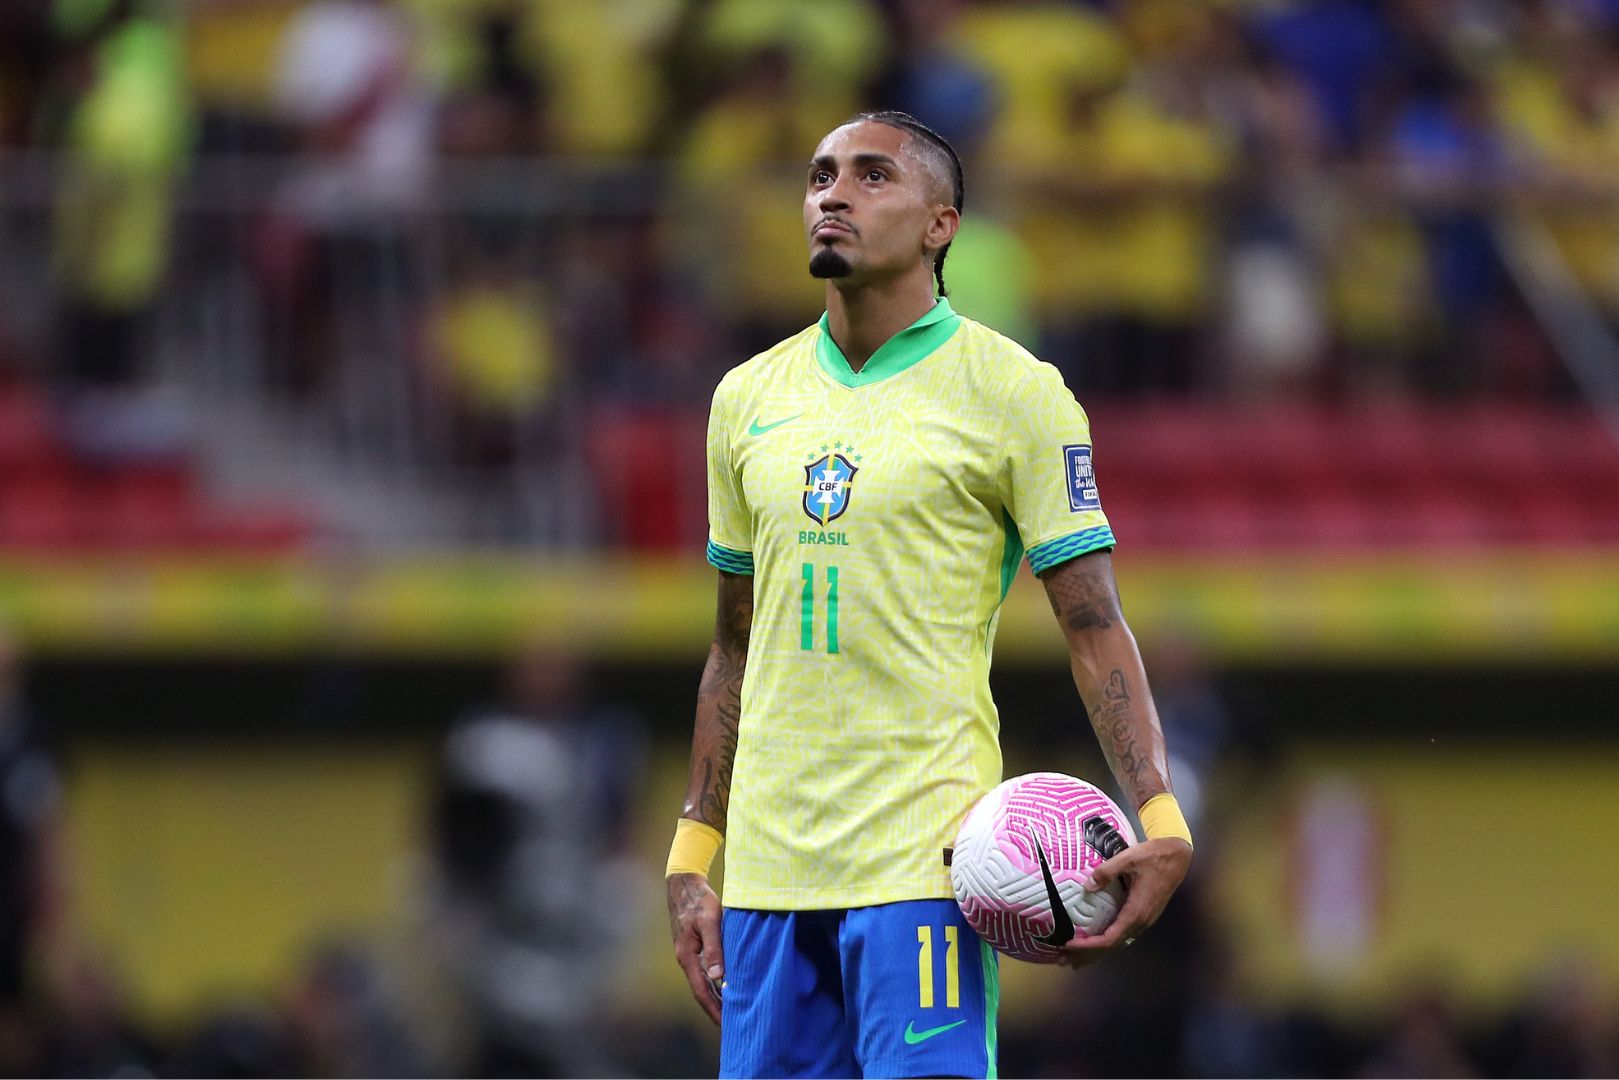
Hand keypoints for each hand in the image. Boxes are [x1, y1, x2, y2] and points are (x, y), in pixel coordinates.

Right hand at [667, 872, 724, 1024]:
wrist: (684, 884)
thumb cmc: (698, 901)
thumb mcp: (710, 922)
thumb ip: (714, 948)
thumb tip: (717, 976)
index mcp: (688, 957)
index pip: (703, 992)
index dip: (715, 1010)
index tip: (726, 1026)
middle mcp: (686, 960)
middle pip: (702, 992)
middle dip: (716, 1010)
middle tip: (732, 1028)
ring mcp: (689, 955)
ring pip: (703, 984)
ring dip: (716, 999)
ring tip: (731, 1014)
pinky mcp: (694, 948)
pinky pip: (704, 972)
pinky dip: (715, 984)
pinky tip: (725, 988)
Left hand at [1056, 837, 1191, 968]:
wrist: (1178, 856)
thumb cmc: (1154, 856)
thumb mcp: (1128, 858)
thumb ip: (1107, 871)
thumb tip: (1087, 886)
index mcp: (1136, 913)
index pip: (1108, 939)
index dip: (1088, 946)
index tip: (1068, 946)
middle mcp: (1140, 922)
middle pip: (1110, 948)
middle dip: (1086, 956)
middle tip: (1061, 960)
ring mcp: (1143, 921)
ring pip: (1117, 944)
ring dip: (1095, 953)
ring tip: (1073, 960)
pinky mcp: (1143, 916)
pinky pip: (1122, 936)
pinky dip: (1106, 944)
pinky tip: (1096, 944)